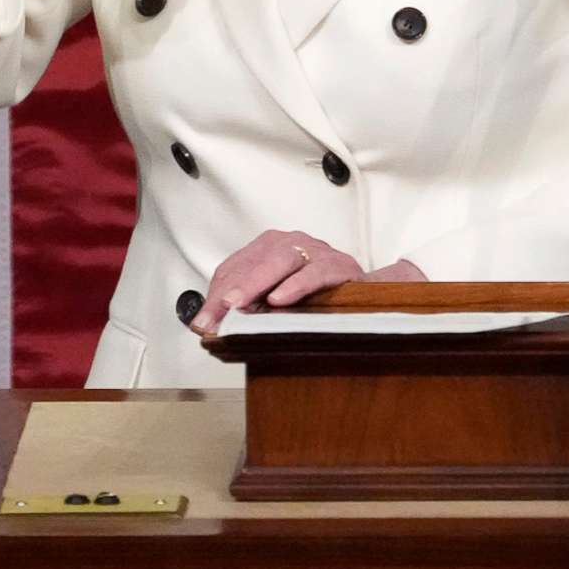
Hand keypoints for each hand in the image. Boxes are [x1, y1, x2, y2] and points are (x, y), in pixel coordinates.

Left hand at [186, 231, 425, 332]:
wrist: (365, 293)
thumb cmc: (315, 296)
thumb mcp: (275, 300)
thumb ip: (246, 308)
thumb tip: (207, 326)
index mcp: (268, 248)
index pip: (234, 268)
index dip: (216, 296)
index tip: (203, 324)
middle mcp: (290, 242)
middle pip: (253, 262)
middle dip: (230, 290)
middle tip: (214, 314)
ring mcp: (315, 250)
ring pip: (280, 261)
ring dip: (256, 283)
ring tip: (237, 304)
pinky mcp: (338, 265)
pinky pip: (314, 273)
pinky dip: (296, 286)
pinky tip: (280, 300)